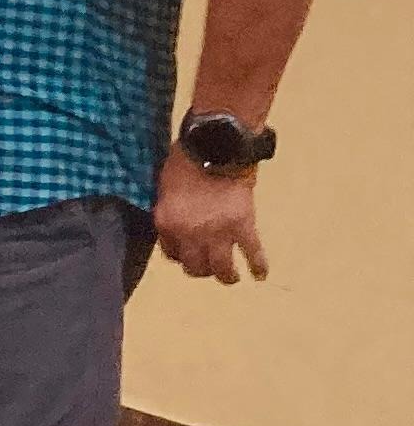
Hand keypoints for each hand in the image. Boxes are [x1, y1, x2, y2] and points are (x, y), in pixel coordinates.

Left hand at [154, 149, 267, 283]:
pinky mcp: (243, 225)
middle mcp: (189, 233)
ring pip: (221, 268)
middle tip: (208, 268)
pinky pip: (252, 253)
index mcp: (166, 222)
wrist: (215, 147)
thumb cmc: (185, 160)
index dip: (180, 255)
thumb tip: (179, 222)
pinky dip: (258, 265)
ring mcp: (217, 232)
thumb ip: (170, 209)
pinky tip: (260, 274)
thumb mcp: (165, 187)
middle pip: (194, 266)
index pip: (171, 253)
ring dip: (226, 276)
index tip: (187, 254)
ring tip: (230, 278)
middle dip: (201, 269)